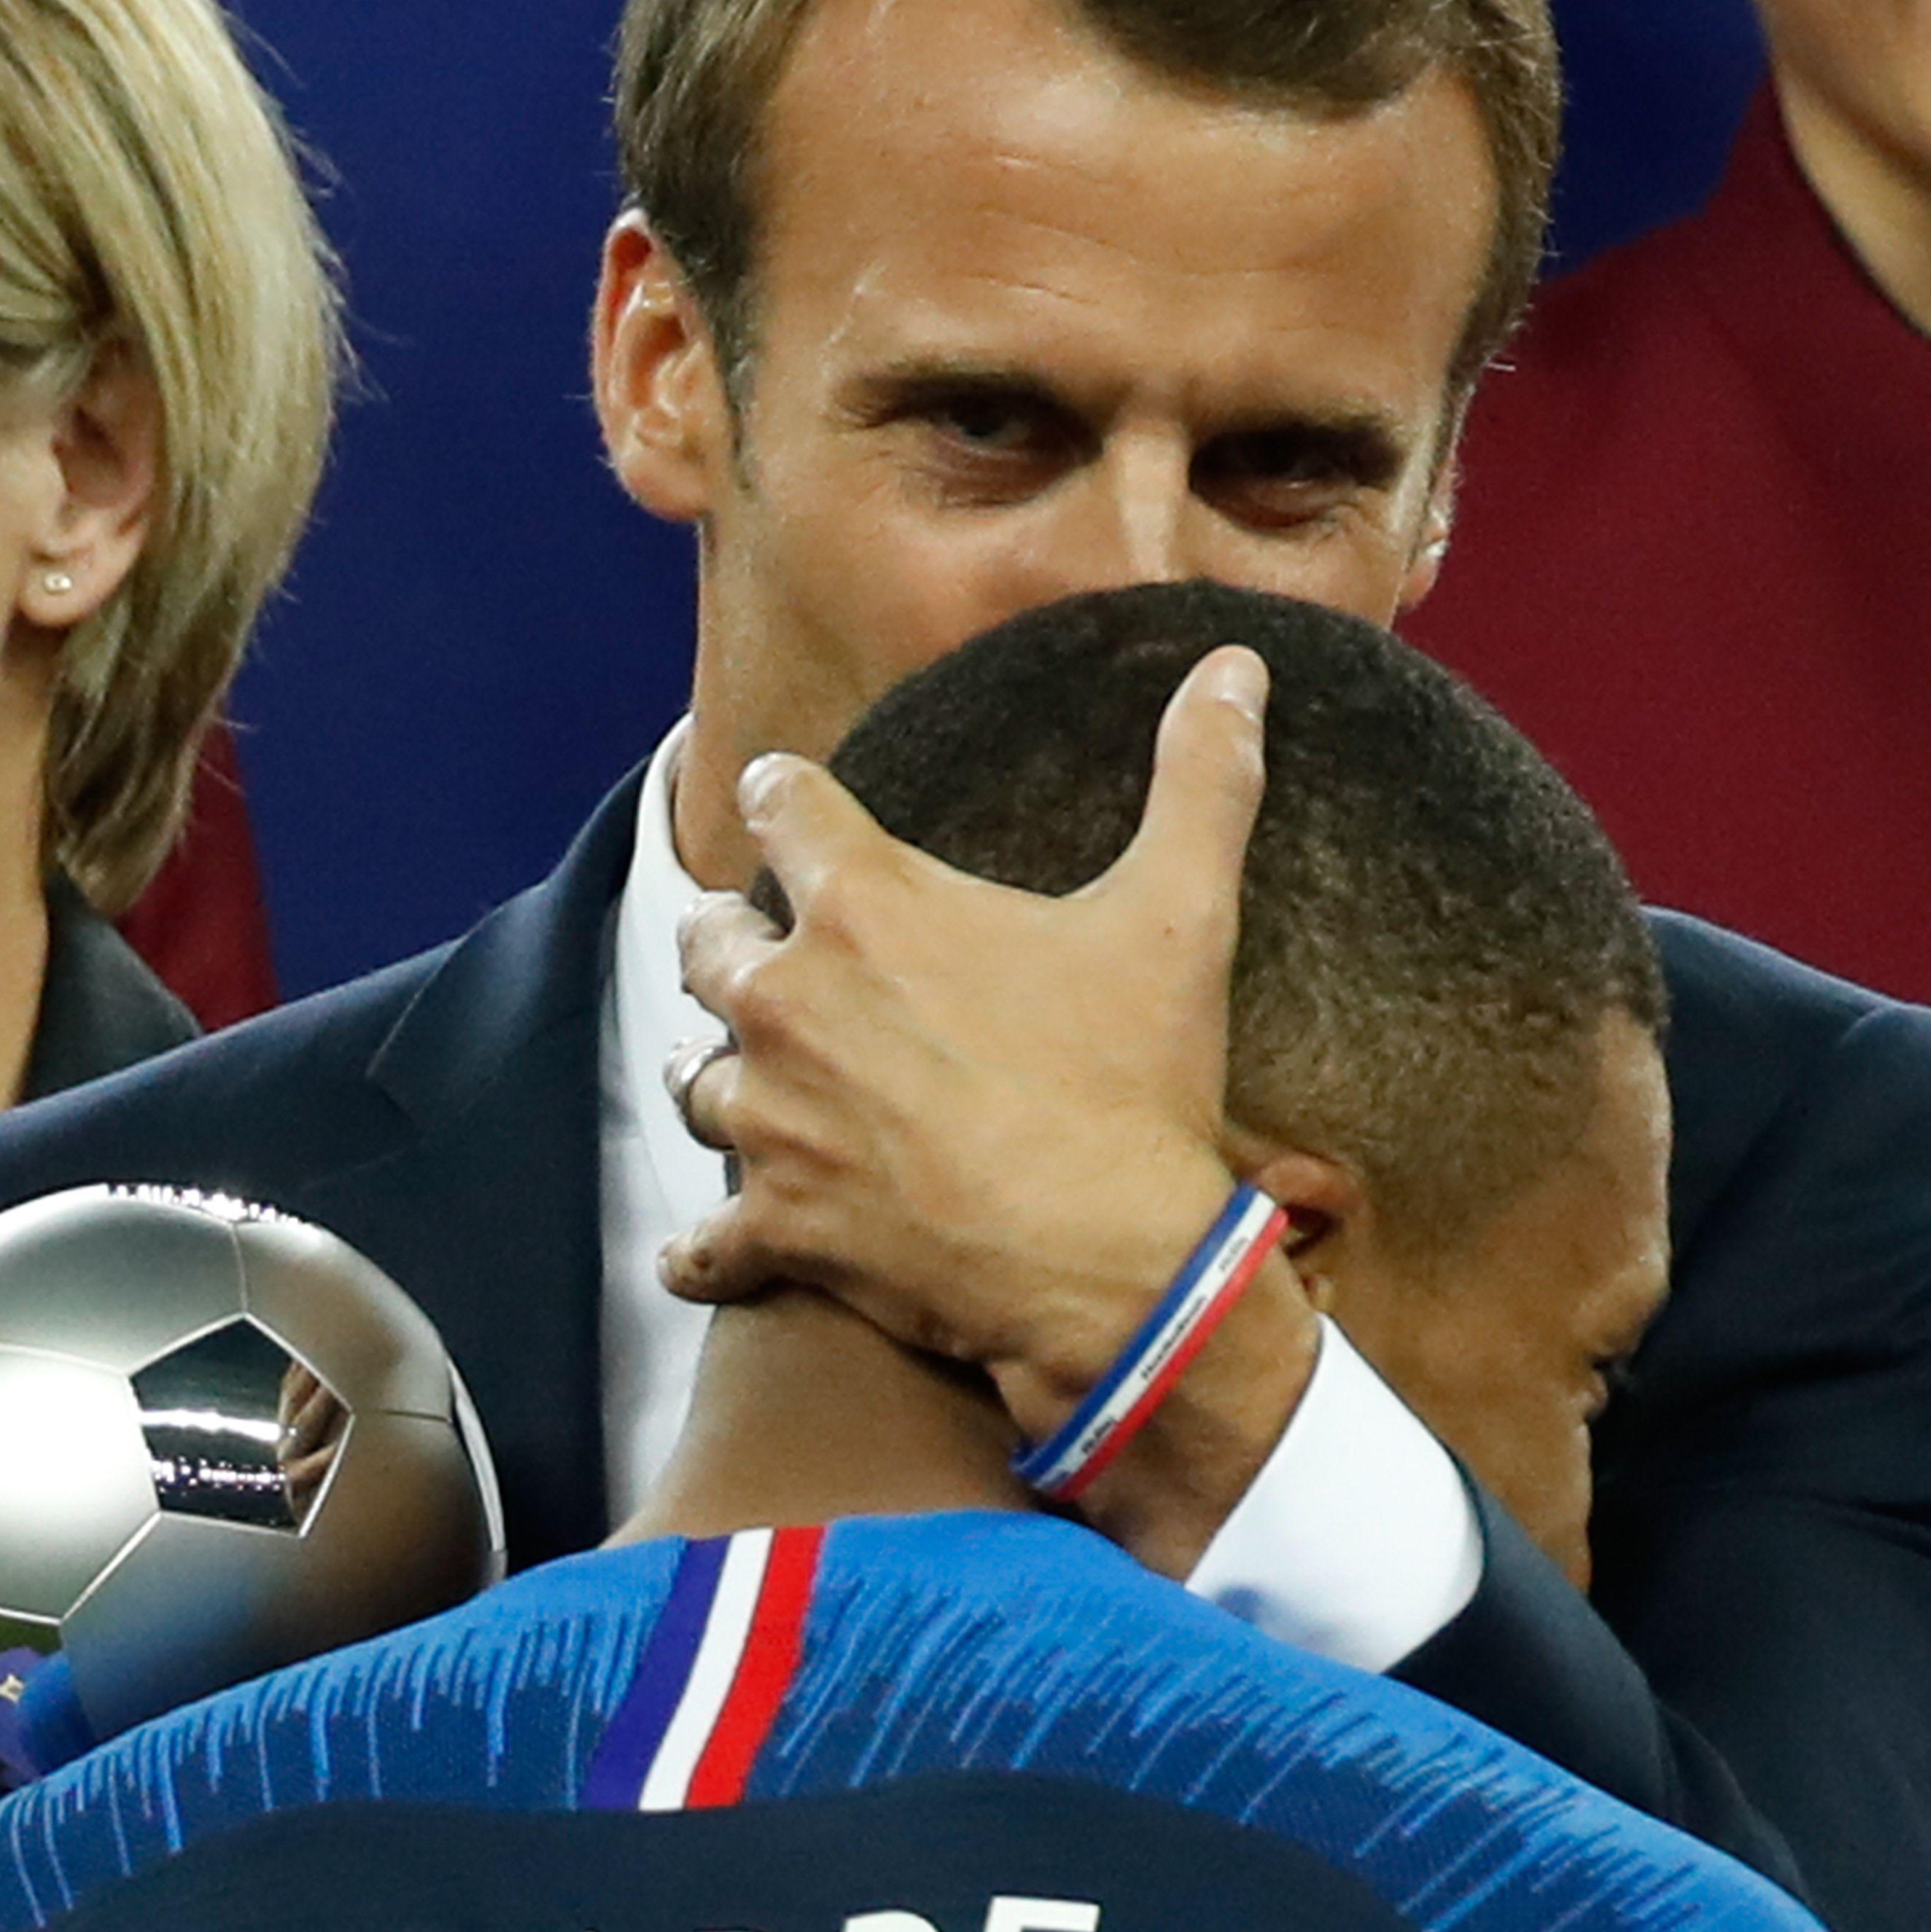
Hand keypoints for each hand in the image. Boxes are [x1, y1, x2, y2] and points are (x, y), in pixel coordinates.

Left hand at [662, 649, 1320, 1576]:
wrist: (1114, 1264)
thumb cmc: (1134, 1085)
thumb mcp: (1181, 917)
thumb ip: (1200, 780)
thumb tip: (1236, 667)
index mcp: (865, 905)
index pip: (781, 803)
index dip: (785, 797)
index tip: (786, 802)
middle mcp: (790, 1000)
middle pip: (707, 940)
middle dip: (735, 943)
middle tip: (768, 957)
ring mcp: (772, 1119)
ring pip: (694, 1079)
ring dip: (720, 1076)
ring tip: (745, 1084)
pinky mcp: (777, 1226)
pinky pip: (700, 1245)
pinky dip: (701, 1252)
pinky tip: (700, 1255)